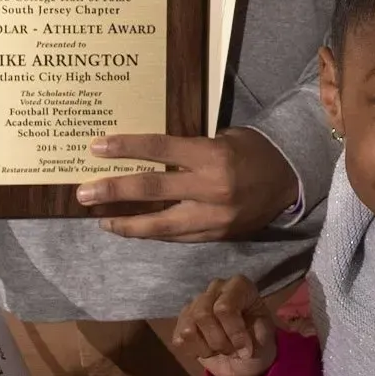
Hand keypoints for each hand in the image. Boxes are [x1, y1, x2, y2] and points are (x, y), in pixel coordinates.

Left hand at [76, 128, 299, 240]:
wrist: (291, 180)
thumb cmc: (254, 150)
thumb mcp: (223, 138)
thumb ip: (190, 149)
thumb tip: (150, 154)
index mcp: (211, 156)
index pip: (160, 148)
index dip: (126, 147)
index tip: (96, 147)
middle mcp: (210, 189)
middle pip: (152, 189)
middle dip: (114, 191)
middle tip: (83, 193)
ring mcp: (213, 218)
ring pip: (160, 225)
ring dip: (127, 223)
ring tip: (103, 221)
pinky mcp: (216, 236)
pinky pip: (178, 236)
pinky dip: (154, 232)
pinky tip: (134, 228)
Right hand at [173, 275, 276, 375]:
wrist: (246, 360)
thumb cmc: (258, 343)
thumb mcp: (267, 338)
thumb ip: (258, 335)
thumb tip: (241, 342)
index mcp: (239, 286)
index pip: (225, 307)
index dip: (233, 332)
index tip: (245, 348)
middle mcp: (216, 288)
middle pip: (203, 314)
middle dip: (219, 341)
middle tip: (231, 350)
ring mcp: (196, 303)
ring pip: (188, 328)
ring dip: (207, 347)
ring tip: (220, 349)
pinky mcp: (182, 321)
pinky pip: (179, 339)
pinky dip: (195, 351)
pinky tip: (207, 349)